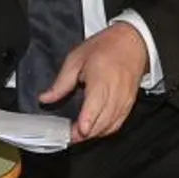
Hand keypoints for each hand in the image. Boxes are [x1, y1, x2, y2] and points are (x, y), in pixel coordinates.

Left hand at [39, 23, 149, 142]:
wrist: (133, 41)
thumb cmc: (107, 46)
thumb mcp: (77, 58)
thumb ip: (61, 82)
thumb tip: (45, 98)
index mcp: (101, 78)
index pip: (95, 105)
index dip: (86, 120)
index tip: (77, 131)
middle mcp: (115, 91)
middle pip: (102, 121)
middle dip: (85, 133)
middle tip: (69, 136)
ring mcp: (124, 99)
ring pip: (110, 125)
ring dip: (94, 133)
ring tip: (78, 135)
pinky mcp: (129, 104)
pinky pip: (117, 124)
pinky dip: (105, 130)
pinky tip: (94, 130)